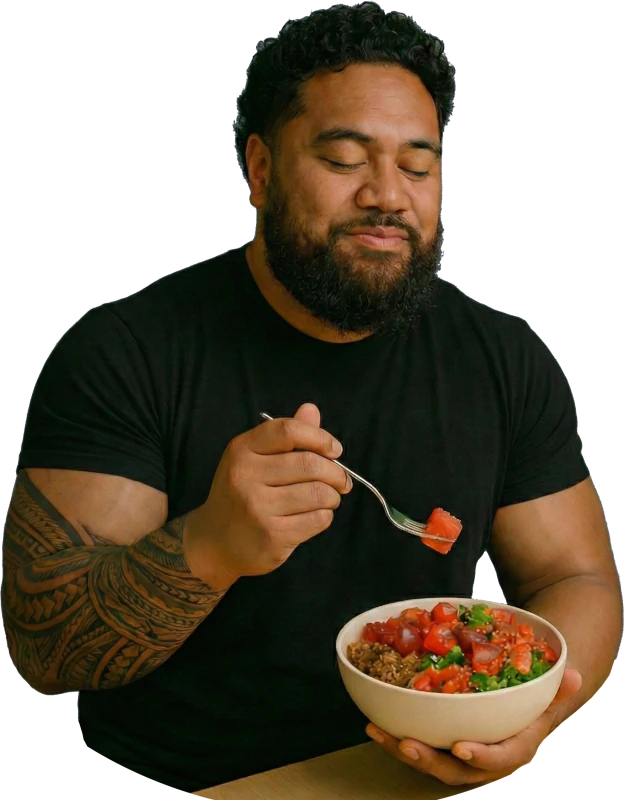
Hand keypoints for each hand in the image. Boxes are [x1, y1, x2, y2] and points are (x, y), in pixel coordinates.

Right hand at [183, 403, 351, 588]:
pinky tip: (315, 516)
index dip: (320, 437)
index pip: (288, 430)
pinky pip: (318, 519)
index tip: (334, 450)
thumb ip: (285, 436)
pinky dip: (325, 516)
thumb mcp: (253, 459)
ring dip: (332, 496)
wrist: (215, 543)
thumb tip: (311, 410)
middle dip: (336, 472)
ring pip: (318, 493)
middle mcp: (245, 476)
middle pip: (310, 464)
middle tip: (340, 480)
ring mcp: (257, 508)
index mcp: (241, 450)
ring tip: (328, 499)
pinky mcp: (272, 536)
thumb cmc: (241, 494)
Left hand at [366, 667, 581, 785]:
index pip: (501, 760)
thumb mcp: (549, 687)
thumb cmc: (534, 693)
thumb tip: (573, 674)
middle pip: (455, 770)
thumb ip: (558, 685)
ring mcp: (459, 751)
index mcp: (514, 745)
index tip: (461, 746)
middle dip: (428, 760)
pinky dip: (395, 734)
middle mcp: (484, 755)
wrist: (521, 698)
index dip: (481, 756)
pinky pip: (419, 742)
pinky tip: (374, 720)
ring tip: (377, 730)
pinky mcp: (440, 741)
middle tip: (406, 742)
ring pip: (430, 760)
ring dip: (401, 748)